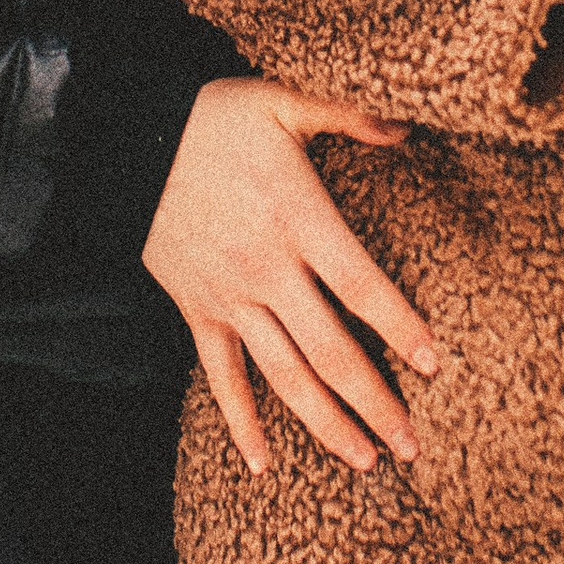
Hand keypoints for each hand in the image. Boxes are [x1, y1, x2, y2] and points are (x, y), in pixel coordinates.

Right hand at [142, 77, 438, 479]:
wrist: (130, 140)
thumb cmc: (213, 118)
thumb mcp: (283, 100)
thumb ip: (349, 114)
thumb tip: (407, 128)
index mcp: (297, 218)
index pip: (360, 286)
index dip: (400, 327)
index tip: (433, 364)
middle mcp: (266, 269)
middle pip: (329, 350)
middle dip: (374, 402)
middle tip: (411, 444)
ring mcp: (229, 296)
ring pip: (284, 376)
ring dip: (325, 423)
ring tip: (364, 461)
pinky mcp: (197, 309)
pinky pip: (221, 377)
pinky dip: (240, 422)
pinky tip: (262, 463)